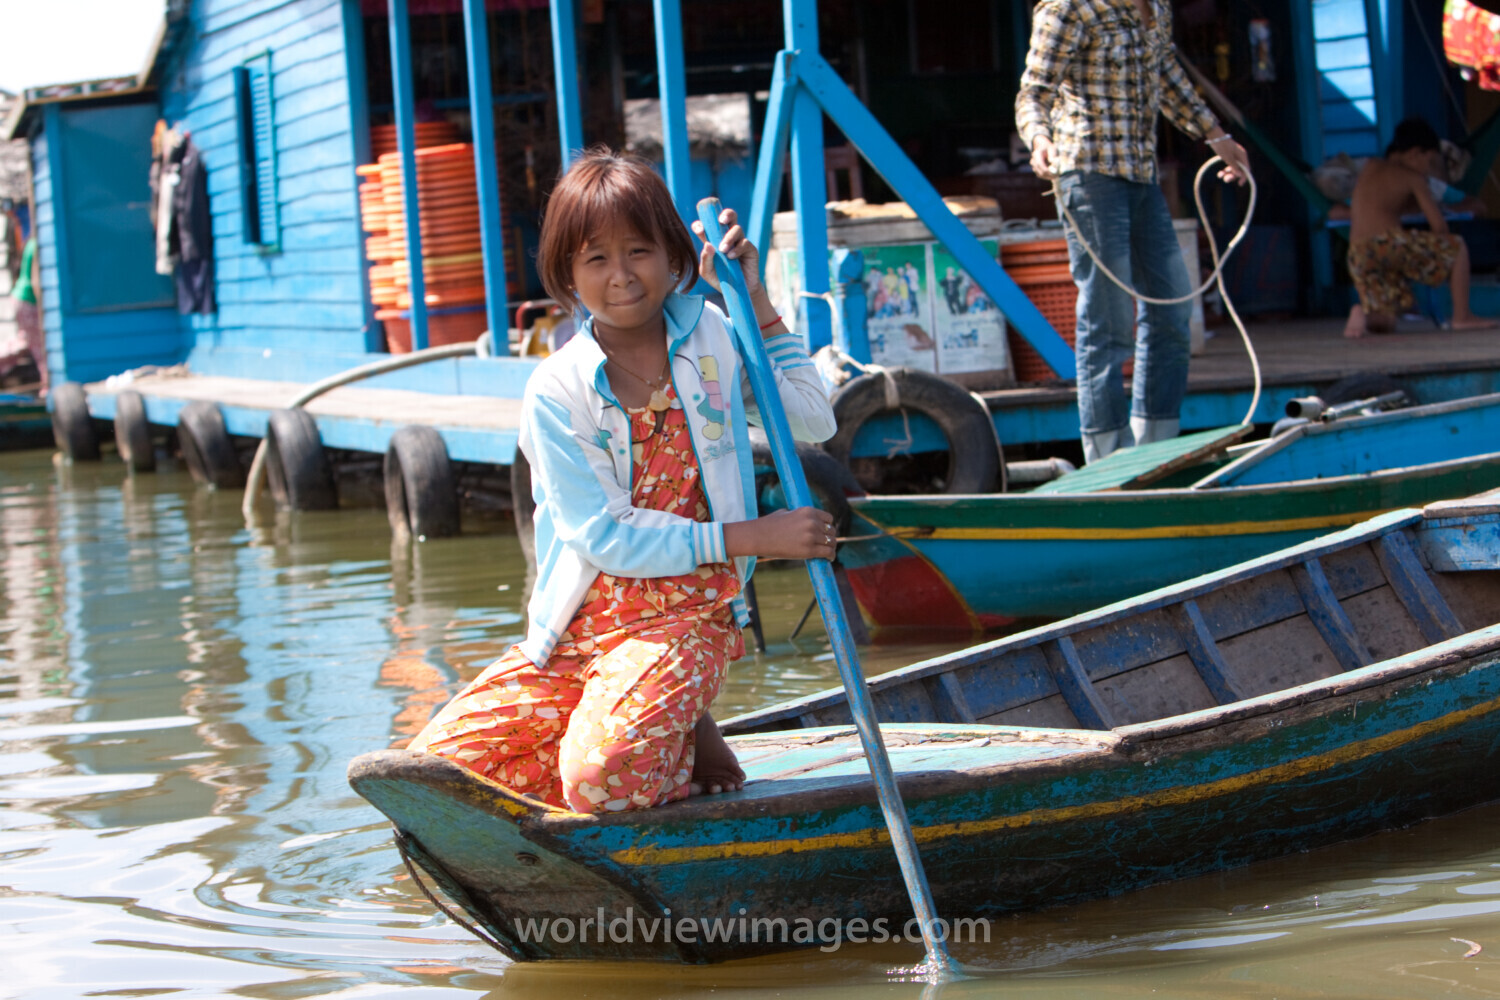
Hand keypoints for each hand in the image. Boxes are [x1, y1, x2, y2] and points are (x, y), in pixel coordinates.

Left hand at [692, 207, 761, 296]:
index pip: (708, 226)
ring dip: (729, 237)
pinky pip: (745, 242)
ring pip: (737, 228)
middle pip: (728, 216)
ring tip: (723, 250)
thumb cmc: (720, 280)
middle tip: (721, 221)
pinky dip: (737, 248)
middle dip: (725, 214)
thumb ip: (705, 259)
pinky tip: (732, 257)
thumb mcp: (707, 272)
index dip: (703, 223)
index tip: (699, 228)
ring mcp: (739, 242)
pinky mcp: (750, 249)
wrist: (737, 292)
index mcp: (714, 240)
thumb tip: (708, 244)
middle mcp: (727, 238)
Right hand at [723, 506, 837, 560]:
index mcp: (808, 511)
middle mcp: (812, 522)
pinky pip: (828, 553)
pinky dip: (831, 556)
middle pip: (832, 531)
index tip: (826, 533)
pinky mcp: (809, 550)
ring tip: (829, 553)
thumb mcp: (786, 513)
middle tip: (827, 544)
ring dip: (831, 548)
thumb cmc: (769, 525)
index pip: (829, 519)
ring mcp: (811, 536)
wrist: (759, 537)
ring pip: (832, 542)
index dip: (828, 526)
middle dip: (830, 538)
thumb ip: (800, 516)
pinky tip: (829, 559)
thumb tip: (806, 521)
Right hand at [1029, 136, 1056, 179]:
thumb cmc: (1049, 148)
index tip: (1054, 173)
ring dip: (1048, 176)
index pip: (1039, 164)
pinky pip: (1041, 175)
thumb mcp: (1052, 148)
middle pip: (1039, 171)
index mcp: (1036, 154)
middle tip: (1057, 176)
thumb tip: (1052, 162)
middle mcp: (1033, 160)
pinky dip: (1047, 176)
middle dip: (1048, 175)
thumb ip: (1053, 154)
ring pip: (1040, 175)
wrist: (1042, 147)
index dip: (1046, 170)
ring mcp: (1033, 166)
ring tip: (1057, 174)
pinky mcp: (1035, 170)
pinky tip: (1053, 174)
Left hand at [1209, 136, 1250, 185]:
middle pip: (1240, 170)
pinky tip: (1220, 174)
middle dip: (1233, 176)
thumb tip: (1240, 175)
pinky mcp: (1229, 157)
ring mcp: (1235, 157)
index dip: (1244, 177)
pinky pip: (1229, 167)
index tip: (1240, 184)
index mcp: (1242, 155)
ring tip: (1220, 175)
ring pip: (1234, 169)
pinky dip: (1225, 171)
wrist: (1215, 137)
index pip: (1246, 168)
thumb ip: (1234, 166)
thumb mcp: (1228, 157)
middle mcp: (1240, 156)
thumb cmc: (1222, 146)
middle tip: (1225, 180)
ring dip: (1228, 174)